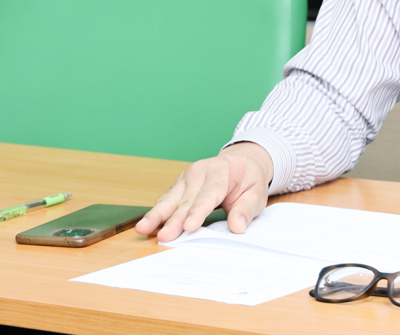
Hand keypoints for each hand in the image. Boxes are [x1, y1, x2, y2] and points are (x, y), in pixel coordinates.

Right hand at [134, 142, 273, 241]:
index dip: (198, 211)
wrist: (241, 162)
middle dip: (173, 220)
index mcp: (220, 172)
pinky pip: (167, 200)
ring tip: (143, 228)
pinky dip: (157, 213)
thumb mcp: (256, 193)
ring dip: (157, 215)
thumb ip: (246, 210)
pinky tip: (147, 225)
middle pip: (186, 200)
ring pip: (171, 199)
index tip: (189, 227)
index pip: (209, 194)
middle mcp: (200, 172)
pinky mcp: (179, 186)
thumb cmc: (248, 180)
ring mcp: (186, 178)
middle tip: (164, 236)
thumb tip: (237, 227)